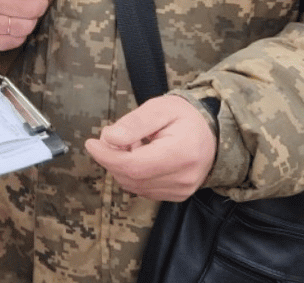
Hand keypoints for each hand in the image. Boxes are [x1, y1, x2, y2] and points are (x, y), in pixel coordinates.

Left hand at [84, 95, 216, 201]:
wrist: (211, 132)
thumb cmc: (184, 116)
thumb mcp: (159, 108)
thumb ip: (134, 123)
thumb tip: (109, 138)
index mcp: (182, 153)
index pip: (134, 165)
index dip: (108, 156)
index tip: (92, 143)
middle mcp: (183, 178)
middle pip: (131, 177)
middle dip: (112, 159)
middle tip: (112, 138)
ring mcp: (182, 190)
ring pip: (134, 185)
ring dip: (122, 166)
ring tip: (132, 144)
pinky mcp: (178, 195)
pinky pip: (143, 189)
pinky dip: (133, 174)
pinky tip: (141, 156)